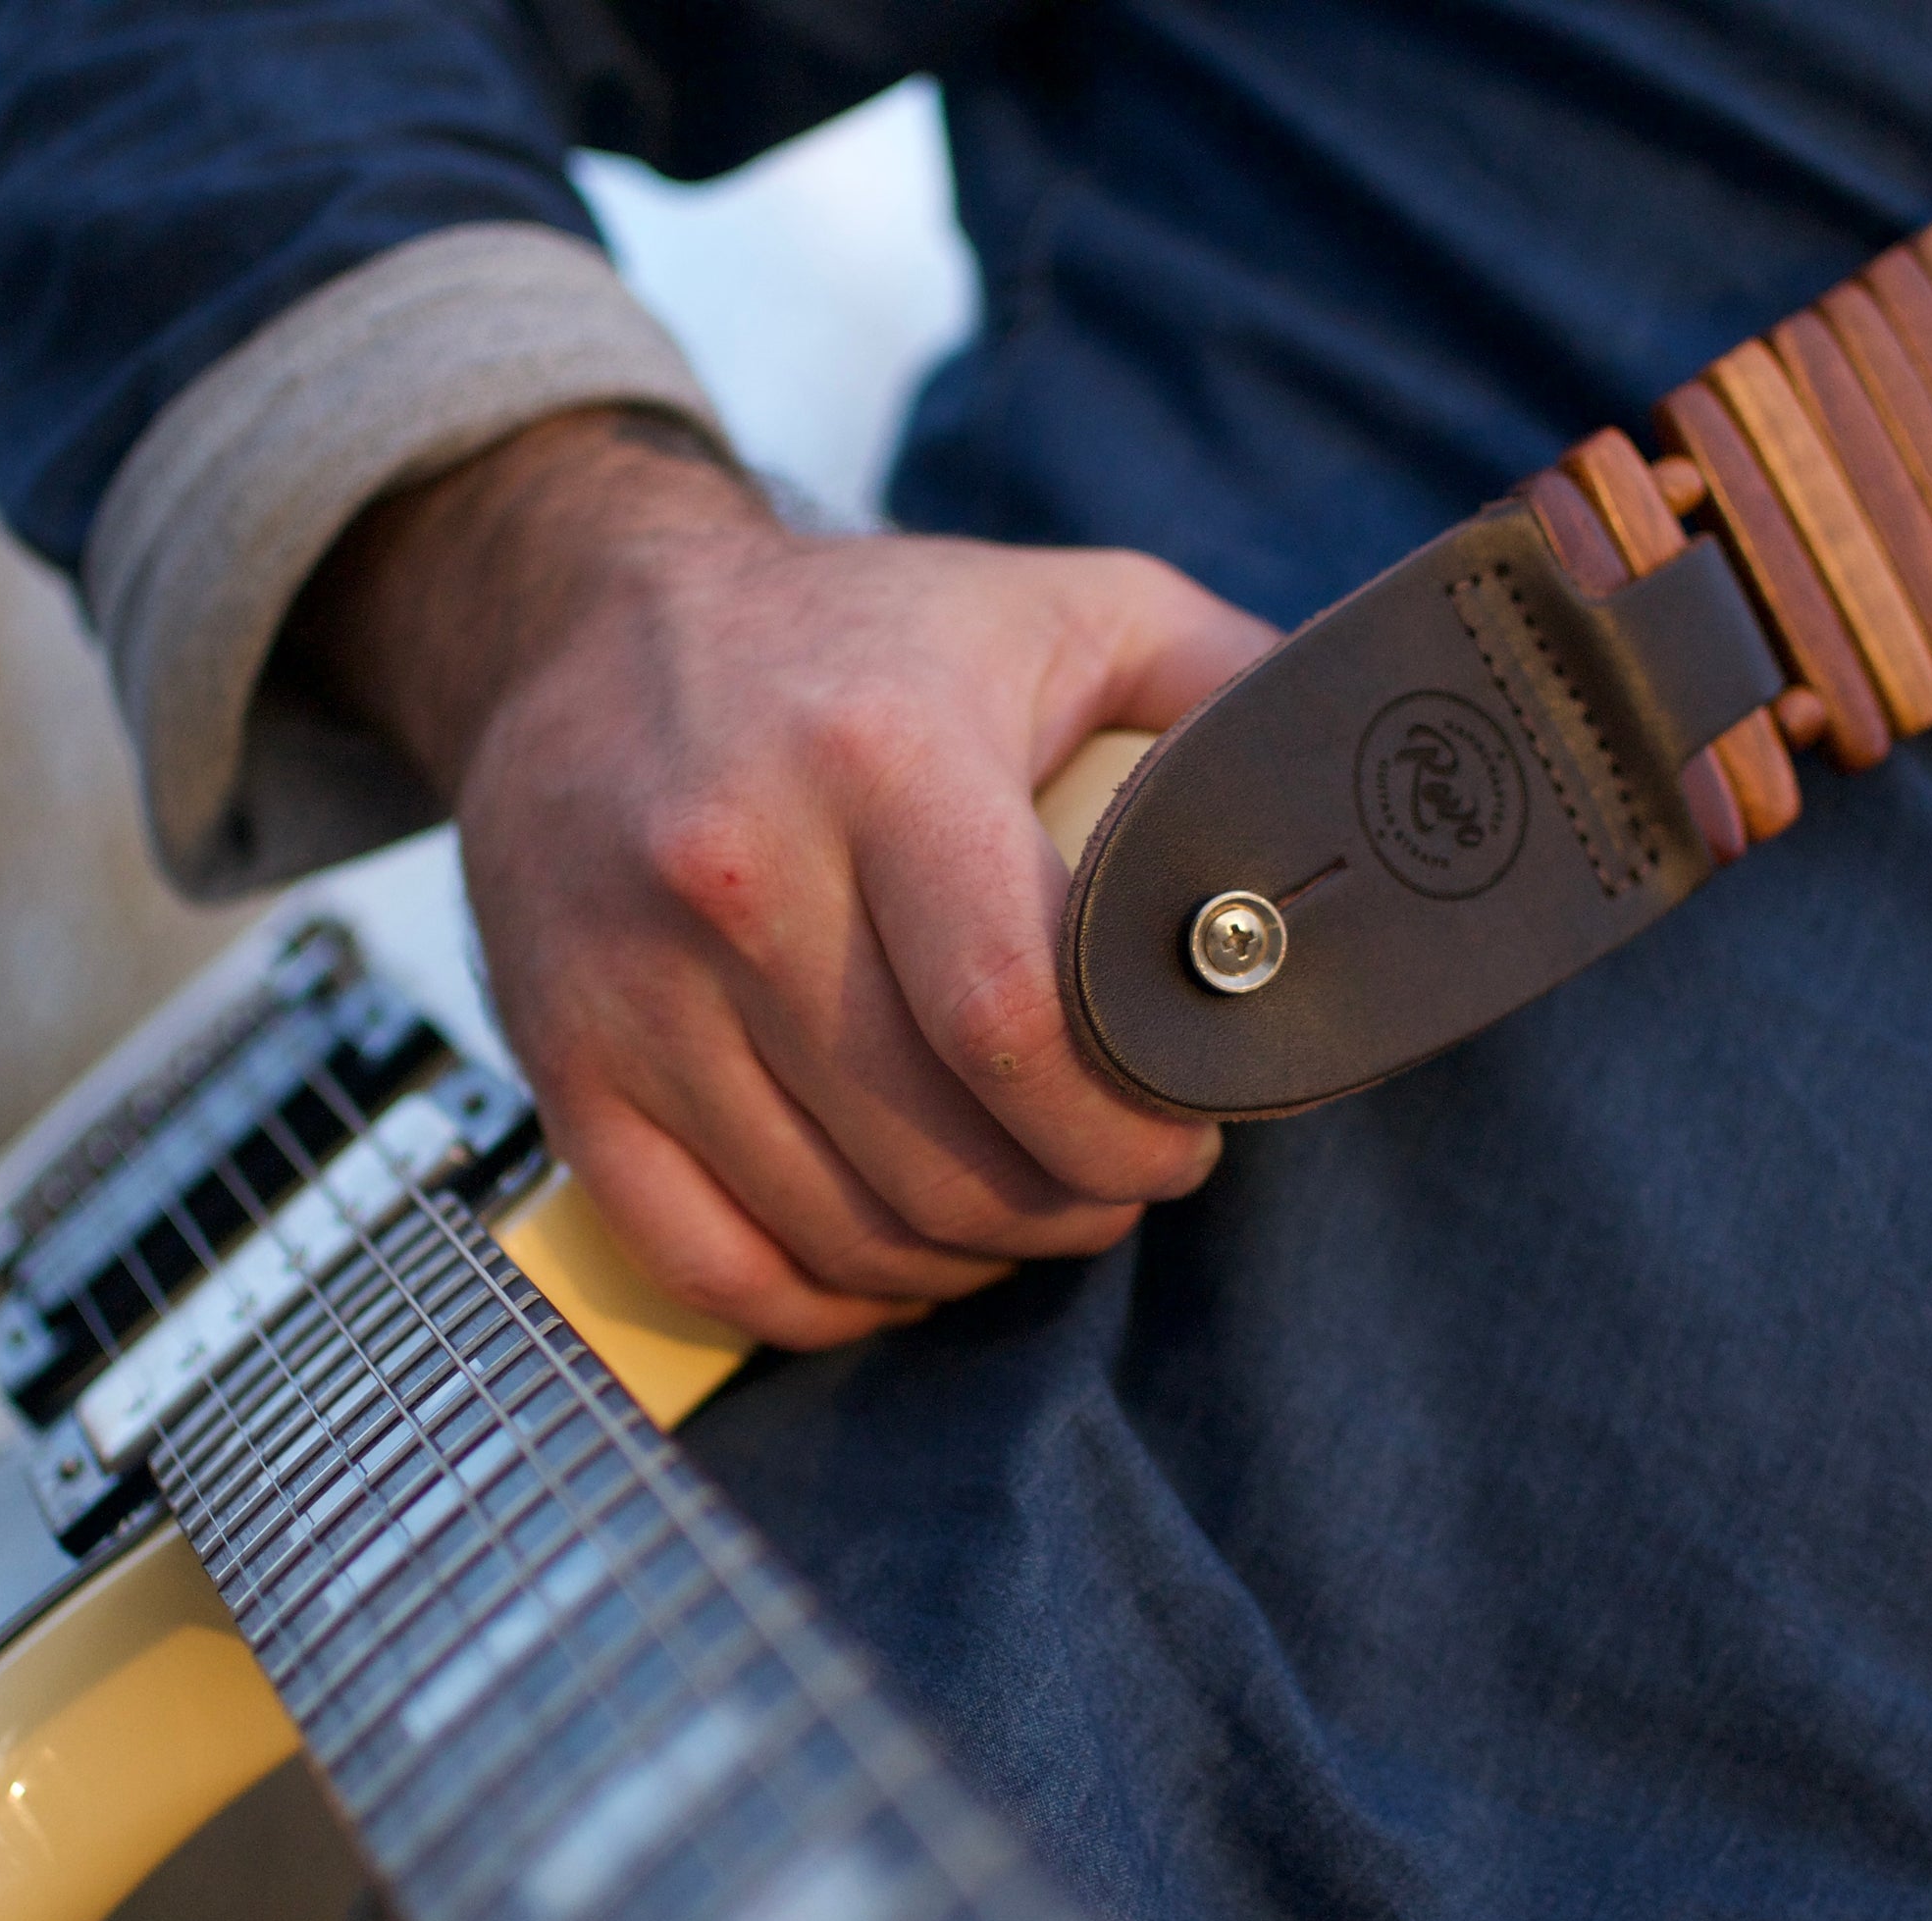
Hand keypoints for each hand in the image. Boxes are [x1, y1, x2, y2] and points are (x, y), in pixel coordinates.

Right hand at [293, 410, 1277, 1347]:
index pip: (1013, 1025)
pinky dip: (821, 1302)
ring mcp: (632, 984)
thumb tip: (1368, 804)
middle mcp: (737, 874)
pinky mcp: (563, 1061)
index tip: (1178, 1143)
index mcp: (881, 754)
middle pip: (936, 1153)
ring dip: (959, 1260)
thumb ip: (1233, 687)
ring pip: (835, 1226)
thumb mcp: (1069, 607)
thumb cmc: (865, 635)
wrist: (579, 624)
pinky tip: (888, 1259)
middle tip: (1111, 1181)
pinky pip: (707, 1260)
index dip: (1120, 1131)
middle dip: (1063, 1206)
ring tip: (1017, 1211)